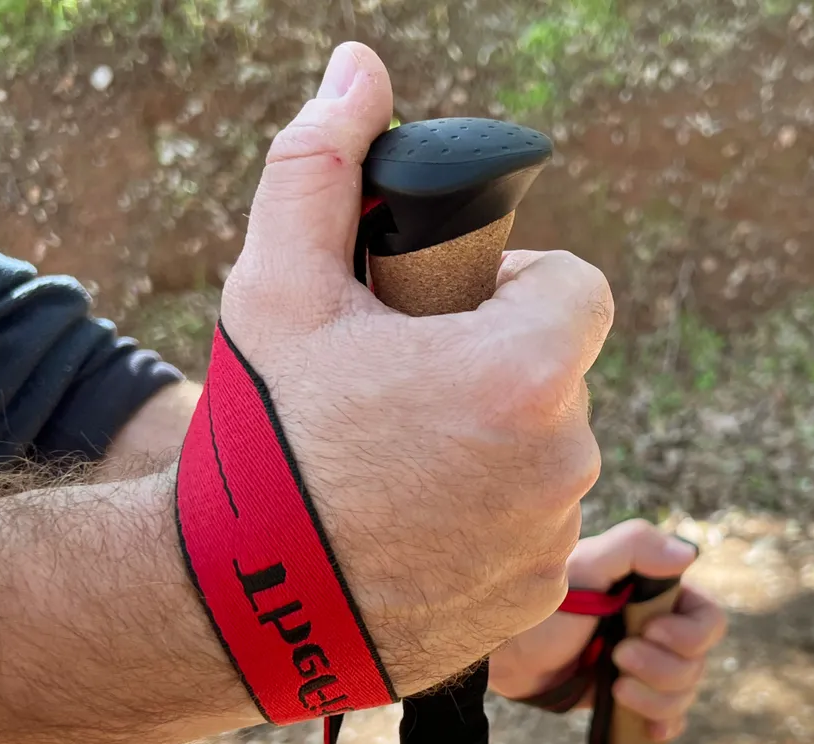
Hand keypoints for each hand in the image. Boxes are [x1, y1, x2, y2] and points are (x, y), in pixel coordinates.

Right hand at [217, 42, 610, 695]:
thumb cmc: (257, 437)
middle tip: (410, 388)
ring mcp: (553, 537)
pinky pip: (533, 531)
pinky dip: (490, 521)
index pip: (581, 291)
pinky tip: (412, 526)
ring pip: (549, 456)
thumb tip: (360, 69)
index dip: (523, 288)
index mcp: (525, 370)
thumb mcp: (275, 287)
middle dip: (499, 368)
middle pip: (560, 375)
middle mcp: (564, 458)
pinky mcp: (533, 598)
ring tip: (401, 463)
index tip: (457, 311)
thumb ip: (324, 166)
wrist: (231, 604)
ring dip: (497, 445)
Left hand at [490, 520, 727, 740]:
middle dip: (662, 668)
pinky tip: (647, 730)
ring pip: (683, 695)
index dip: (689, 635)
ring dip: (654, 697)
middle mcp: (661, 632)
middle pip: (697, 664)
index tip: (649, 631)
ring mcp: (648, 669)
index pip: (709, 621)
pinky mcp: (632, 699)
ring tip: (613, 687)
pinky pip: (669, 719)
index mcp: (659, 596)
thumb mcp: (586, 566)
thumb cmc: (546, 605)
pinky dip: (663, 724)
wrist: (510, 655)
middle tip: (617, 657)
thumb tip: (688, 554)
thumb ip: (635, 546)